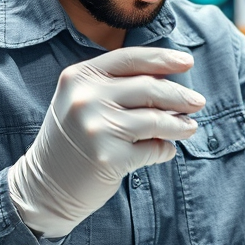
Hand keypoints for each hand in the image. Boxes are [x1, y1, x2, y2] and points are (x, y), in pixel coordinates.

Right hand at [8, 48, 205, 236]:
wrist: (45, 185)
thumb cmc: (74, 139)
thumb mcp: (83, 101)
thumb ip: (119, 86)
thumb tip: (171, 81)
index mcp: (80, 76)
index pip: (130, 58)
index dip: (163, 59)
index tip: (187, 62)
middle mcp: (85, 98)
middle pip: (149, 88)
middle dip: (180, 95)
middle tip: (199, 102)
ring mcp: (96, 127)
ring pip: (156, 120)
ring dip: (179, 124)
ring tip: (190, 127)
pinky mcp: (108, 157)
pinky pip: (152, 149)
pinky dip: (164, 150)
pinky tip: (165, 150)